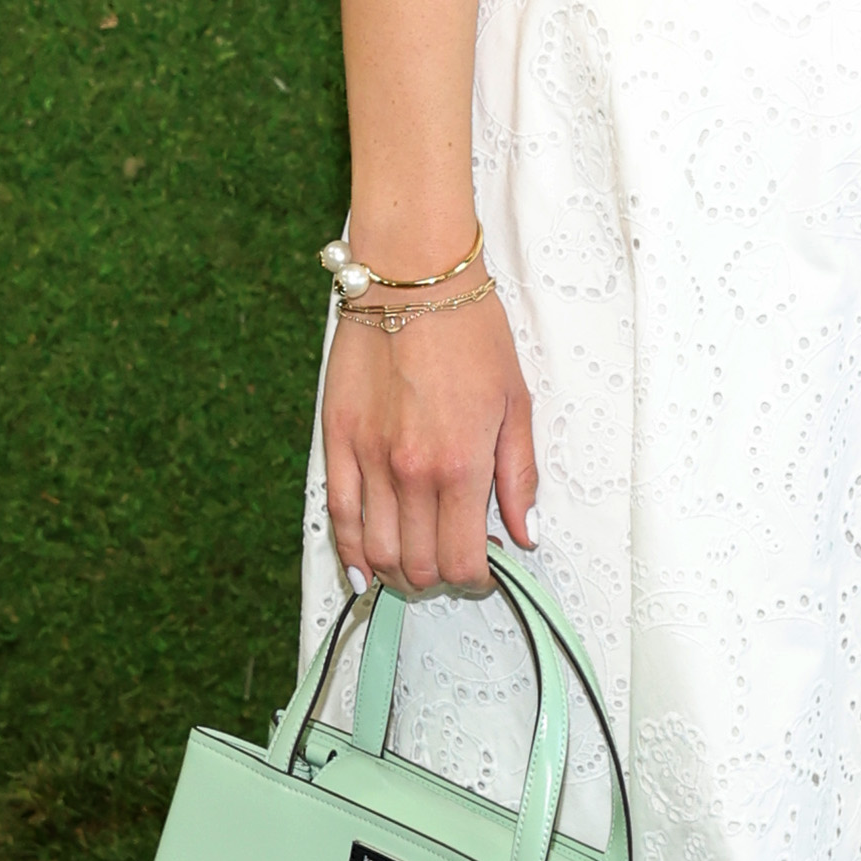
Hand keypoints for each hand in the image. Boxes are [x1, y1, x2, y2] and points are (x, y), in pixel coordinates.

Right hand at [321, 294, 538, 596]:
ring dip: (396, 573)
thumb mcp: (516, 406)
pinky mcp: (336, 441)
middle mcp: (410, 473)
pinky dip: (351, 551)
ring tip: (413, 568)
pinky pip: (339, 516)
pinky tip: (365, 568)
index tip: (484, 570)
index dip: (475, 578)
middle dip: (438, 578)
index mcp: (460, 466)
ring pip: (376, 551)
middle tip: (452, 565)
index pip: (462, 560)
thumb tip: (524, 533)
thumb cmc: (470, 334)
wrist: (414, 282)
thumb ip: (518, 478)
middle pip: (416, 564)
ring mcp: (367, 460)